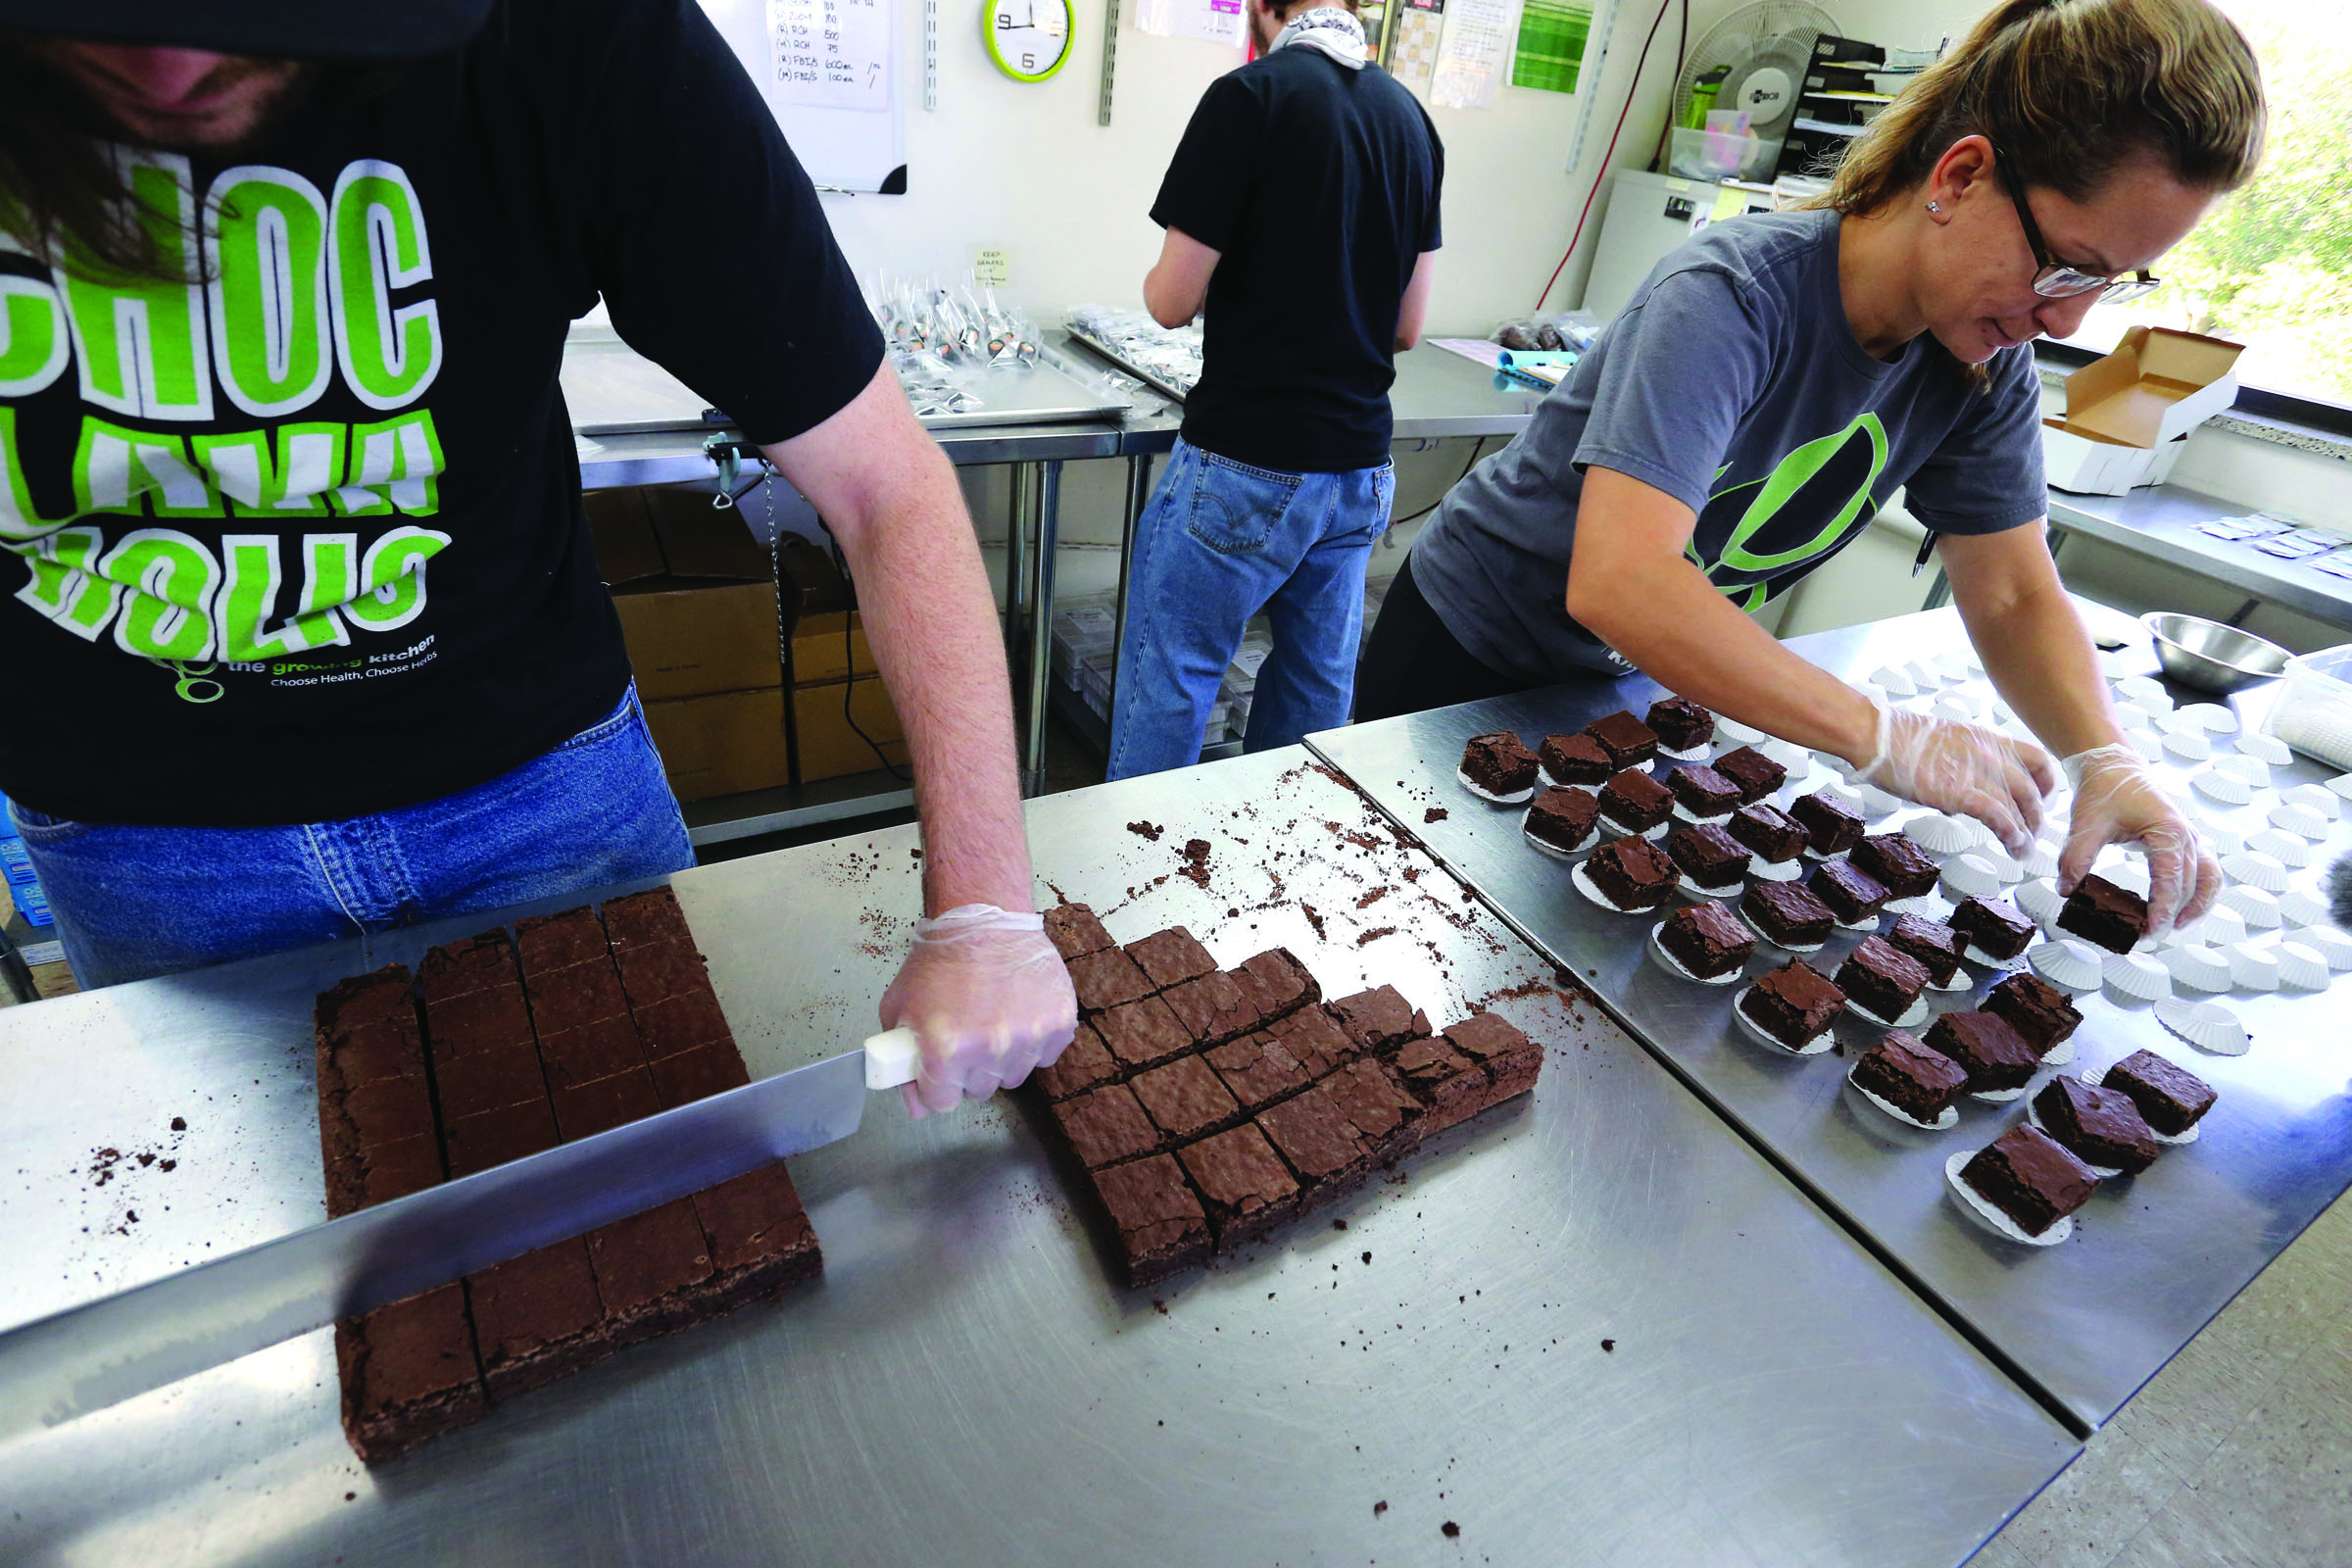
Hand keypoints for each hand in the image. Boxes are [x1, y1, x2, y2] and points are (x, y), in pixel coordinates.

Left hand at [878, 904, 1076, 1117]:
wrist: (983, 916)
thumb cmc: (938, 960)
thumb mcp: (899, 1008)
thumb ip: (902, 1062)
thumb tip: (918, 1107)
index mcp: (945, 1047)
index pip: (942, 1103)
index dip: (937, 1085)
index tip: (939, 1067)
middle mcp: (989, 1048)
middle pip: (980, 1091)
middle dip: (968, 1070)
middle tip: (964, 1034)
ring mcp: (1029, 1036)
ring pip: (1013, 1076)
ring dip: (1001, 1058)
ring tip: (992, 1019)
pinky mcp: (1059, 1023)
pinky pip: (1044, 1056)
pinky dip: (1032, 1041)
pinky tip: (1018, 1013)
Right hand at [1854, 696, 2057, 854]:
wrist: (1878, 736)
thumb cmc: (1898, 739)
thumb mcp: (1945, 741)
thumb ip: (1962, 765)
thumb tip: (1960, 798)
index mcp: (1987, 739)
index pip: (2037, 759)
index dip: (2046, 784)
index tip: (2043, 800)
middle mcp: (1989, 754)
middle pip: (2031, 789)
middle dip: (2036, 817)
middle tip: (2032, 834)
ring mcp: (1975, 773)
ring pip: (2019, 806)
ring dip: (2026, 833)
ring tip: (2023, 851)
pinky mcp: (1959, 793)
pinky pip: (1998, 817)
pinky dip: (2010, 834)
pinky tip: (2013, 847)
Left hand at [2057, 744, 2220, 937]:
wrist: (2115, 767)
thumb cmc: (2104, 791)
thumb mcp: (2086, 824)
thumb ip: (2075, 857)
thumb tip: (2067, 890)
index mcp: (2167, 830)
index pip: (2171, 879)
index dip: (2162, 909)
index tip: (2150, 931)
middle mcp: (2186, 835)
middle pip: (2190, 885)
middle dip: (2173, 914)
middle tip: (2148, 936)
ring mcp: (2191, 838)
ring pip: (2208, 880)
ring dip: (2196, 906)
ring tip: (2174, 927)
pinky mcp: (2186, 842)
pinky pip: (2206, 872)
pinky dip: (2200, 893)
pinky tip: (2183, 909)